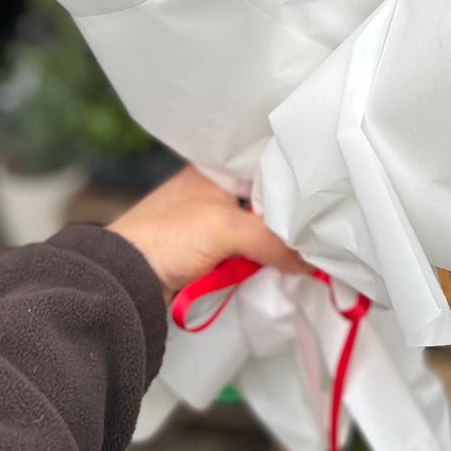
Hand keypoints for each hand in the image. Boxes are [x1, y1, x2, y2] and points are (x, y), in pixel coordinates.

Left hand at [108, 165, 308, 296]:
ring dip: (278, 244)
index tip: (324, 197)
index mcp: (216, 170)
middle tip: (323, 226)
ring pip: (259, 232)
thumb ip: (274, 240)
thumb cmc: (169, 237)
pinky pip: (248, 255)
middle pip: (266, 204)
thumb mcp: (228, 228)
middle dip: (290, 218)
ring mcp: (211, 225)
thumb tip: (314, 261)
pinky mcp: (210, 255)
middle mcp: (215, 192)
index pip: (267, 168)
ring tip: (312, 246)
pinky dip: (263, 262)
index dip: (295, 182)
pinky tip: (287, 265)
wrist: (126, 282)